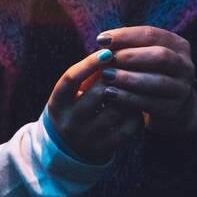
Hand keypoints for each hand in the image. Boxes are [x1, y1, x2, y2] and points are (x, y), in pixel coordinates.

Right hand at [46, 48, 143, 163]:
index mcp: (58, 102)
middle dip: (117, 77)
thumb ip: (88, 74)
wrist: (66, 150)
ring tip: (138, 85)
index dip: (89, 63)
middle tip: (133, 66)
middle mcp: (69, 121)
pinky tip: (138, 107)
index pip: (71, 78)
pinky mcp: (103, 150)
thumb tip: (114, 47)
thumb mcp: (71, 93)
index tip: (108, 51)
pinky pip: (127, 130)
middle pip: (98, 92)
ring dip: (130, 95)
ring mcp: (86, 137)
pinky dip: (136, 115)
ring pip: (116, 111)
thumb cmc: (75, 108)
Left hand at [95, 27, 196, 138]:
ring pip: (157, 81)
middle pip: (160, 56)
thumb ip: (126, 49)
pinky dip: (129, 97)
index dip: (125, 36)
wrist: (171, 109)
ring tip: (106, 76)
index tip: (101, 39)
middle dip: (130, 56)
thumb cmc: (149, 75)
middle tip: (106, 59)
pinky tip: (111, 94)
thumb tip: (102, 41)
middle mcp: (185, 65)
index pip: (151, 34)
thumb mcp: (143, 59)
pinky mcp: (175, 109)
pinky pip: (151, 102)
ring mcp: (183, 88)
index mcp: (178, 46)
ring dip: (128, 78)